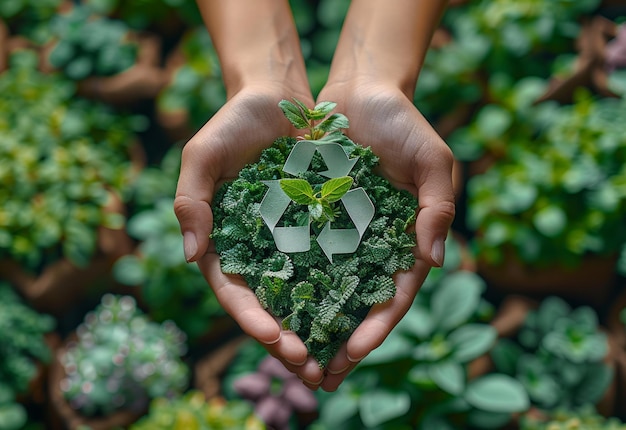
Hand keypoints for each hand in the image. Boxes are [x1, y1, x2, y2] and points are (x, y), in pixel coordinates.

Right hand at [174, 85, 325, 387]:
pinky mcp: (322, 224)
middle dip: (289, 339)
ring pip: (306, 292)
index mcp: (225, 241)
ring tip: (341, 355)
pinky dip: (346, 286)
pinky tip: (364, 310)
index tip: (275, 340)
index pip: (236, 291)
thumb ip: (191, 202)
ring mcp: (291, 239)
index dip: (252, 319)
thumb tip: (193, 256)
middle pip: (272, 303)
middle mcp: (259, 248)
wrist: (277, 95)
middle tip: (312, 369)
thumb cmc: (232, 123)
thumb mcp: (202, 156)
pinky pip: (335, 259)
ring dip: (321, 325)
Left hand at [314, 80, 455, 390]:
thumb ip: (437, 209)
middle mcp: (370, 244)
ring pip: (322, 286)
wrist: (362, 90)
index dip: (375, 327)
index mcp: (403, 240)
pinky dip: (284, 280)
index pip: (392, 294)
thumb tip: (433, 262)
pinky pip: (295, 251)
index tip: (352, 354)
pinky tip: (265, 305)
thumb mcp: (433, 162)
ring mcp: (339, 232)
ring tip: (285, 354)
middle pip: (354, 302)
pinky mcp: (309, 215)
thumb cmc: (404, 122)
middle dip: (337, 340)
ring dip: (307, 322)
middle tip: (315, 378)